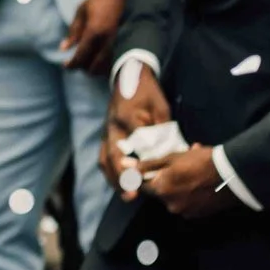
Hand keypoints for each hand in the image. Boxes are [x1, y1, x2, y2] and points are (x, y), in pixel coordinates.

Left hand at [61, 0, 128, 73]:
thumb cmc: (99, 1)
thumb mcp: (81, 11)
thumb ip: (73, 31)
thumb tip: (64, 48)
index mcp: (94, 32)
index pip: (81, 56)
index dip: (72, 64)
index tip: (65, 65)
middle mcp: (107, 40)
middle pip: (93, 66)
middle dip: (83, 67)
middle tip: (76, 63)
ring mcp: (118, 43)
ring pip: (105, 67)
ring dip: (95, 68)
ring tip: (87, 62)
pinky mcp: (125, 43)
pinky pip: (115, 61)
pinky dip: (105, 65)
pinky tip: (99, 60)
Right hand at [102, 59, 170, 196]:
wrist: (129, 75)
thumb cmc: (147, 92)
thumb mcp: (159, 107)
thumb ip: (161, 129)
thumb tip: (165, 153)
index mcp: (126, 117)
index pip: (132, 144)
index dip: (138, 162)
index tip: (143, 178)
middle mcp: (112, 127)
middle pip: (112, 156)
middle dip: (121, 177)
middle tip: (132, 193)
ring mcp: (107, 132)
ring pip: (104, 159)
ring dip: (114, 179)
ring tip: (126, 195)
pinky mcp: (107, 136)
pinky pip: (104, 157)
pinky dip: (111, 173)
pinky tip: (121, 185)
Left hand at [140, 143, 228, 218]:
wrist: (232, 174)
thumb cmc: (200, 161)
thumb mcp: (171, 157)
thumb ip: (148, 165)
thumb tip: (126, 166)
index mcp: (161, 190)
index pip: (143, 186)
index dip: (146, 176)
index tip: (154, 169)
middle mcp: (170, 205)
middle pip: (161, 192)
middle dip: (168, 179)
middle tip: (181, 166)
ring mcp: (186, 212)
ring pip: (176, 197)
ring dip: (181, 186)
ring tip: (195, 172)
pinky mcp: (199, 215)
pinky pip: (189, 204)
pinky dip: (192, 195)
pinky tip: (203, 183)